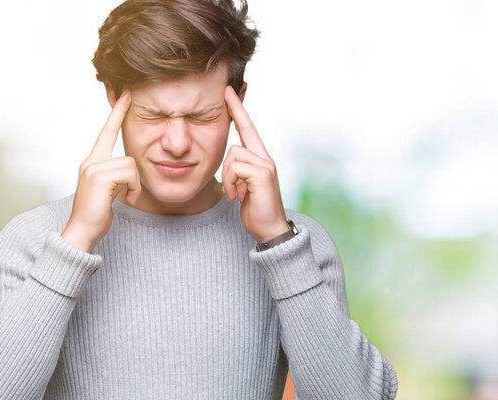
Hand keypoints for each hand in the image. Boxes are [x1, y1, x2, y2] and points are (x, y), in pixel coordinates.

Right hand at [61, 89, 140, 252]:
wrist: (82, 232)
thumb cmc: (97, 214)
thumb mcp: (109, 190)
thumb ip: (116, 175)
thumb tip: (130, 171)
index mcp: (92, 162)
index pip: (106, 132)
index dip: (117, 113)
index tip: (126, 94)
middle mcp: (90, 161)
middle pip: (127, 155)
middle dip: (133, 179)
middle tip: (127, 191)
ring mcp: (93, 167)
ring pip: (131, 165)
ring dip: (134, 186)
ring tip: (125, 199)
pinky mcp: (99, 176)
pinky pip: (130, 173)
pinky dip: (133, 189)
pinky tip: (124, 201)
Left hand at [221, 85, 289, 243]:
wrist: (269, 230)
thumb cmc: (254, 209)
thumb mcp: (243, 186)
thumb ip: (239, 170)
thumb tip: (231, 161)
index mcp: (260, 159)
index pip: (248, 128)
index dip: (238, 109)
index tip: (228, 90)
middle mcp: (265, 157)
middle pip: (240, 136)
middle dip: (231, 144)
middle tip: (231, 140)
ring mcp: (265, 164)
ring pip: (233, 153)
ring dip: (228, 176)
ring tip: (235, 194)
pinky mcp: (262, 174)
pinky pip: (235, 167)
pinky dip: (231, 183)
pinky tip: (237, 196)